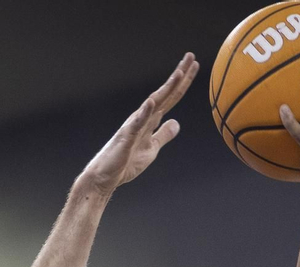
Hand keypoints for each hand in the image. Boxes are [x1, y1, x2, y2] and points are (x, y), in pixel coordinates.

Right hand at [78, 52, 198, 194]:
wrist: (104, 177)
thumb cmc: (125, 163)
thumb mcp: (151, 149)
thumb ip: (163, 135)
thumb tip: (176, 123)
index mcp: (150, 120)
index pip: (170, 97)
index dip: (183, 82)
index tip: (194, 65)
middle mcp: (142, 117)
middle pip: (165, 94)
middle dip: (179, 76)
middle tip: (191, 56)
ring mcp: (134, 125)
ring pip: (153, 103)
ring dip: (166, 89)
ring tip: (179, 74)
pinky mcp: (126, 138)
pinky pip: (137, 124)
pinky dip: (145, 112)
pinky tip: (152, 102)